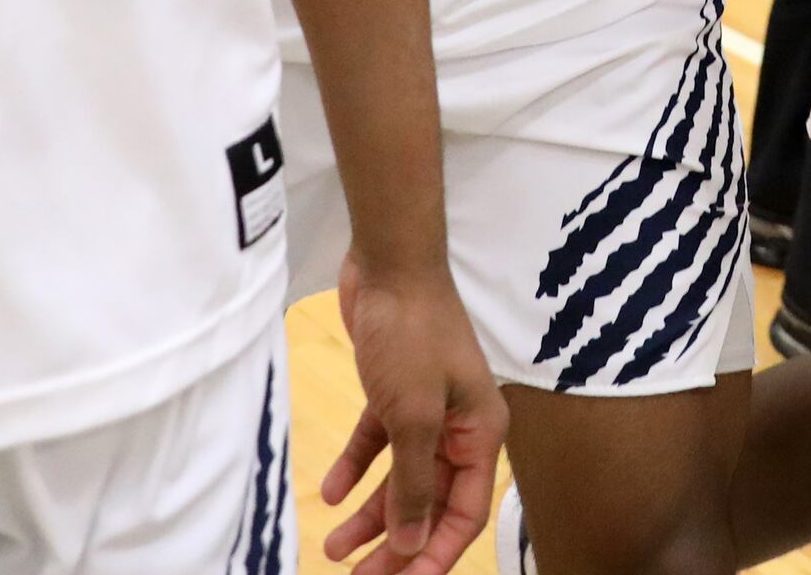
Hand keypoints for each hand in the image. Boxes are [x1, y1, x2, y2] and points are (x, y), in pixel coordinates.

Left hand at [319, 256, 505, 574]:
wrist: (388, 264)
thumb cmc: (413, 332)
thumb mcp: (412, 417)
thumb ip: (413, 484)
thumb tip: (412, 542)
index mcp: (481, 433)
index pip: (464, 513)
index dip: (434, 554)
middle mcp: (459, 426)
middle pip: (430, 501)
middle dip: (397, 542)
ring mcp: (427, 408)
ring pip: (401, 477)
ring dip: (370, 514)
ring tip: (335, 548)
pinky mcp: (395, 391)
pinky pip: (377, 444)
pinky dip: (354, 468)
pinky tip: (330, 491)